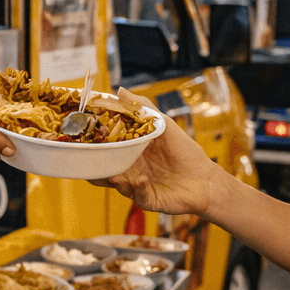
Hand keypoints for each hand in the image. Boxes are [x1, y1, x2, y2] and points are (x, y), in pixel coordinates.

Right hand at [94, 90, 218, 214]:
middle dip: (94, 165)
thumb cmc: (185, 152)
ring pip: (116, 184)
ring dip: (112, 179)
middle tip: (87, 158)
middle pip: (105, 167)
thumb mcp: (164, 125)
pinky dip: (137, 188)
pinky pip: (137, 195)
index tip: (84, 133)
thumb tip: (120, 90)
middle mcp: (130, 169)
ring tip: (112, 174)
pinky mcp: (146, 199)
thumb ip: (143, 108)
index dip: (96, 141)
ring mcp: (136, 185)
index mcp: (130, 151)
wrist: (204, 180)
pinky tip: (141, 179)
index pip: (107, 146)